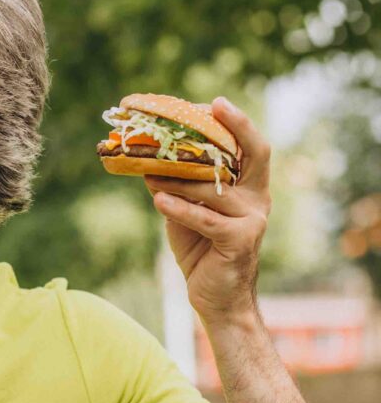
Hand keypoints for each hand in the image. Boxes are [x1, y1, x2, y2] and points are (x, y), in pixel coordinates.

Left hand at [144, 96, 271, 323]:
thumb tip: (146, 158)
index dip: (236, 123)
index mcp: (249, 187)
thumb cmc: (201, 248)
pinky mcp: (239, 241)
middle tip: (201, 111)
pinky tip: (158, 200)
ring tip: (148, 169)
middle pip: (254, 155)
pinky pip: (205, 218)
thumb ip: (174, 184)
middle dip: (231, 129)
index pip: (251, 147)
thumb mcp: (185, 209)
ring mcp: (252, 220)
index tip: (213, 104)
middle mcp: (257, 199)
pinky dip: (180, 208)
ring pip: (214, 188)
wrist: (216, 298)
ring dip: (178, 178)